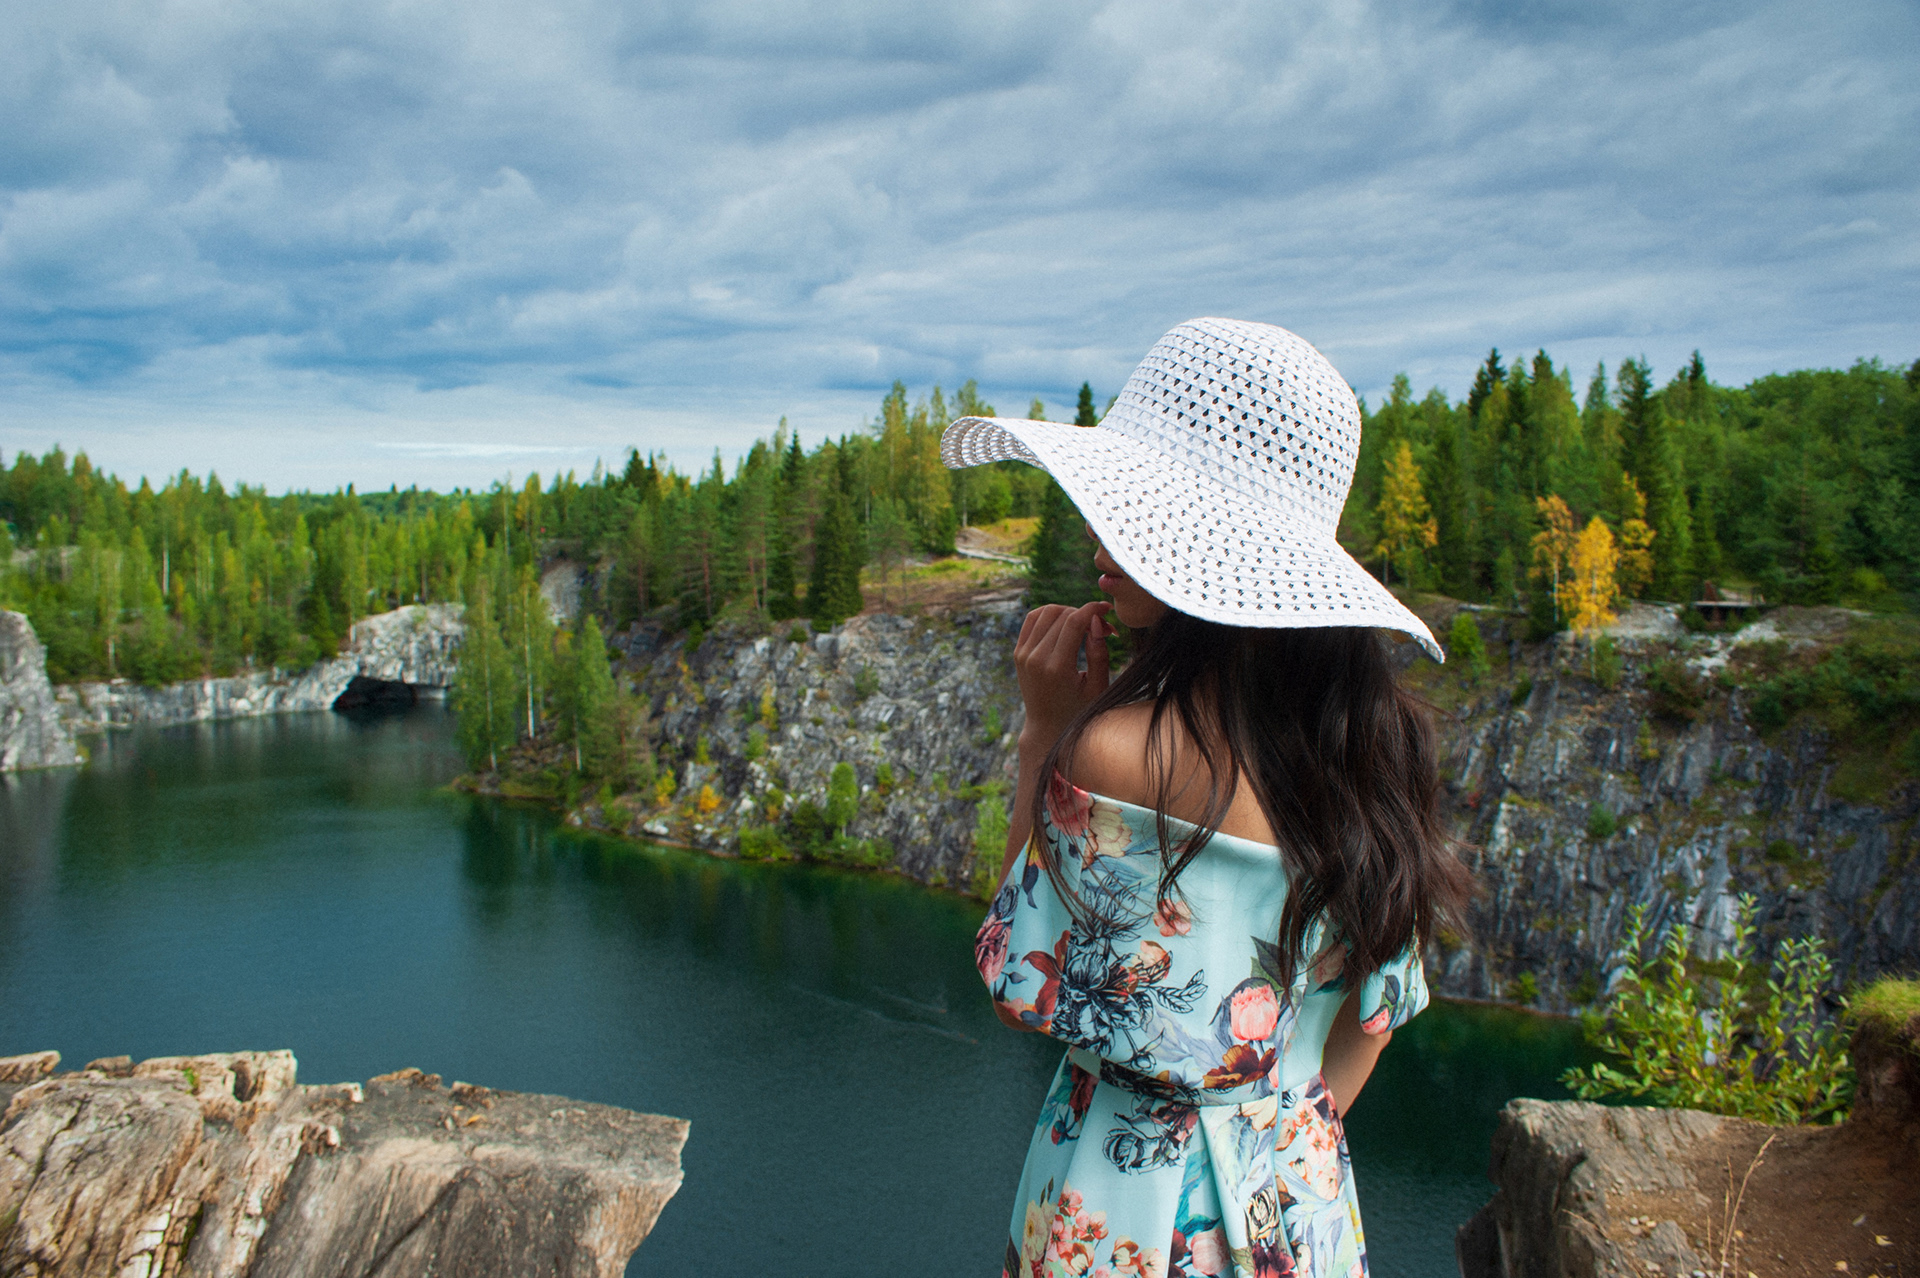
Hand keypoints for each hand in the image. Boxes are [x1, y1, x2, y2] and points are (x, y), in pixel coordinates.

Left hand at [1013, 600, 1113, 753]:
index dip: (1093, 609)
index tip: (1107, 608)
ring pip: (1046, 612)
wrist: (1047, 727)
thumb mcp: (1097, 688)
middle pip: (1062, 615)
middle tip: (1102, 627)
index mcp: (1057, 668)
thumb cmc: (1079, 710)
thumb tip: (1096, 621)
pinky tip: (1064, 623)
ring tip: (1084, 625)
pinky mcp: (1018, 653)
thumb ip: (1099, 654)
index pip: (1074, 622)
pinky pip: (1032, 619)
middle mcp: (1036, 658)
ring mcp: (1024, 655)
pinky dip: (1049, 614)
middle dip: (1085, 613)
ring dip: (1068, 611)